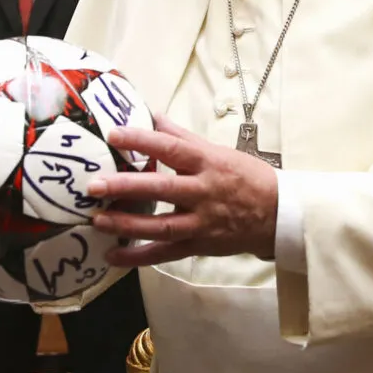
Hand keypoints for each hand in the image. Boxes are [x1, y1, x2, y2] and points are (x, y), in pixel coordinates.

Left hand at [88, 116, 278, 266]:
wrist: (278, 214)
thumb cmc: (244, 177)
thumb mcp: (217, 151)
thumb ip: (182, 136)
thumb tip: (152, 115)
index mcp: (207, 163)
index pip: (171, 147)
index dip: (142, 140)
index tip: (114, 134)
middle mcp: (203, 192)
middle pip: (162, 188)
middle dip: (126, 187)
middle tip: (95, 185)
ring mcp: (201, 222)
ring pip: (161, 226)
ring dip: (127, 225)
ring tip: (98, 220)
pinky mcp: (199, 246)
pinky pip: (165, 253)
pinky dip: (138, 257)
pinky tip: (112, 255)